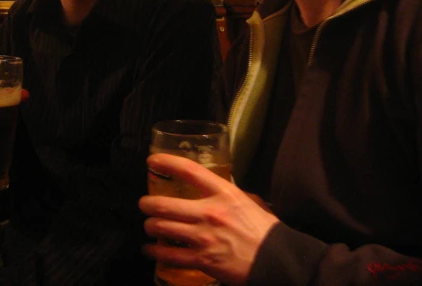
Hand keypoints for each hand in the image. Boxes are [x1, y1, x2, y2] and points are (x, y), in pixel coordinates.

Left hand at [139, 153, 279, 285]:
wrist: (277, 261)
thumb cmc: (265, 231)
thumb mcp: (249, 202)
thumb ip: (229, 195)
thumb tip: (214, 190)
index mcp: (224, 193)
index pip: (190, 171)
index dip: (168, 162)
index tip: (152, 160)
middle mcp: (210, 212)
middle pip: (165, 205)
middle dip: (148, 204)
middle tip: (144, 204)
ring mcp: (204, 237)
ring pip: (162, 229)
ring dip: (150, 227)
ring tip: (149, 226)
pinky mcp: (202, 260)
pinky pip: (169, 256)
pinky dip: (154, 252)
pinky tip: (150, 250)